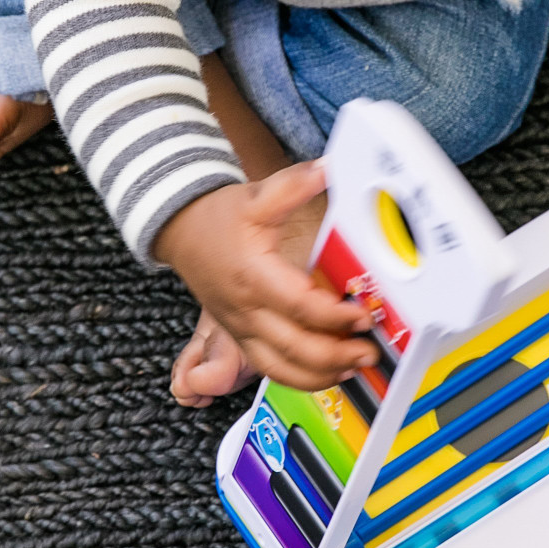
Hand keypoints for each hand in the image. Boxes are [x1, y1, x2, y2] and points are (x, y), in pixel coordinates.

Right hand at [152, 160, 376, 390]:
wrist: (179, 231)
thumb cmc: (217, 218)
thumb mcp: (257, 195)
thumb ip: (293, 184)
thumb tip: (328, 169)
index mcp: (253, 276)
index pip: (298, 306)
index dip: (334, 316)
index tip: (362, 314)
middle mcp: (246, 310)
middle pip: (292, 347)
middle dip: (335, 355)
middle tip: (369, 351)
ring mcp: (241, 328)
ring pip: (280, 368)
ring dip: (320, 375)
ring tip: (353, 368)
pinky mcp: (240, 337)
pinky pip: (269, 368)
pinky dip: (300, 378)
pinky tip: (327, 373)